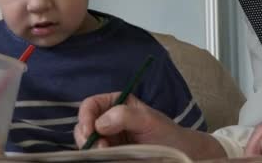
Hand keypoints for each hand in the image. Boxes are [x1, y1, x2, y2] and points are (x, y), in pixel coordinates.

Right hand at [74, 92, 225, 158]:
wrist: (179, 154)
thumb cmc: (167, 133)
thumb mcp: (149, 120)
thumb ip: (125, 116)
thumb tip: (99, 123)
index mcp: (115, 104)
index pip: (90, 105)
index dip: (85, 116)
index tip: (90, 130)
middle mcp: (108, 120)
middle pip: (83, 125)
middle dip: (86, 136)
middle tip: (102, 148)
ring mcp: (107, 139)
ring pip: (86, 143)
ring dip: (92, 149)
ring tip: (107, 154)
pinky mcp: (110, 155)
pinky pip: (96, 155)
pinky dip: (98, 157)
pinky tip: (109, 157)